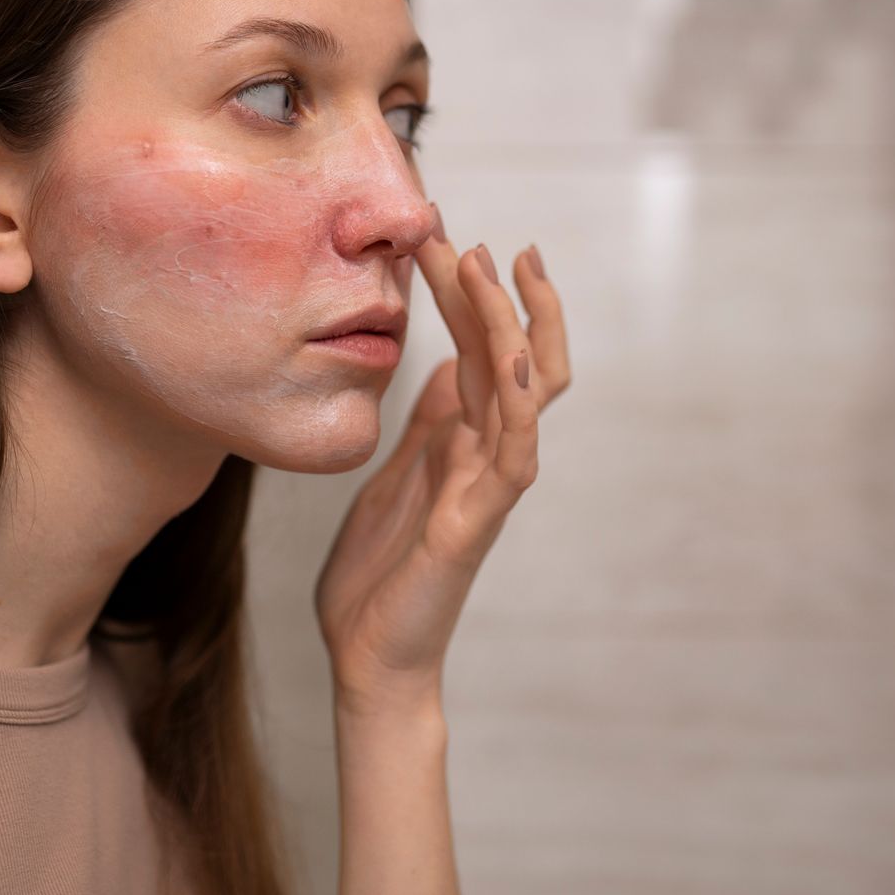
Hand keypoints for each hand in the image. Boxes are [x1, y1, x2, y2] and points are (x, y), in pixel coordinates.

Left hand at [314, 203, 571, 716]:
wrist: (372, 657)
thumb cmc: (381, 576)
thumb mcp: (394, 476)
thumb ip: (428, 426)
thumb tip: (447, 368)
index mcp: (463, 441)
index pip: (482, 351)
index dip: (472, 296)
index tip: (448, 240)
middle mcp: (486, 453)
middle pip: (512, 355)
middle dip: (496, 294)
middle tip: (471, 238)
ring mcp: (489, 484)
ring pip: (522, 388)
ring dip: (508, 324)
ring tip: (486, 267)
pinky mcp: (478, 518)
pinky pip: (511, 450)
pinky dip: (516, 401)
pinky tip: (507, 354)